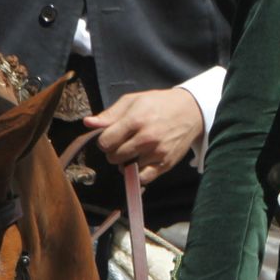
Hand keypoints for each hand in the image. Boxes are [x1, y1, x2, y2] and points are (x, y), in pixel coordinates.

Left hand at [83, 88, 203, 183]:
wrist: (191, 110)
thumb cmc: (158, 103)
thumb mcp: (133, 101)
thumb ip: (110, 114)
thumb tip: (88, 123)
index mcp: (136, 120)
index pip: (105, 142)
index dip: (104, 140)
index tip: (111, 136)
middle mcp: (146, 137)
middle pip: (114, 156)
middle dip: (114, 151)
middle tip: (123, 143)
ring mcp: (157, 152)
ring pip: (126, 168)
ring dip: (126, 162)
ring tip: (135, 150)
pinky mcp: (165, 163)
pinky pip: (142, 179)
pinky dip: (137, 174)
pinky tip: (140, 163)